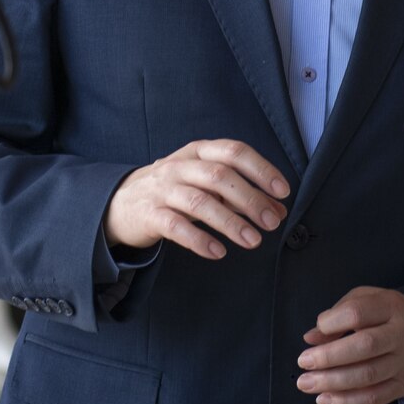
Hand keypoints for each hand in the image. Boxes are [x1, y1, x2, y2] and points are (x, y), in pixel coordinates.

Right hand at [104, 139, 289, 258]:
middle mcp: (179, 166)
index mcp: (197, 151)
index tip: (283, 191)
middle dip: (250, 198)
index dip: (260, 169)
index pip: (232, 151)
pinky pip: (175, 226)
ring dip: (230, 222)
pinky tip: (219, 252)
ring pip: (199, 201)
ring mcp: (162, 189)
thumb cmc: (173, 190)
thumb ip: (240, 195)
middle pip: (219, 176)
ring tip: (253, 241)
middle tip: (273, 222)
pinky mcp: (149, 215)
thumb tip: (279, 209)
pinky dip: (199, 239)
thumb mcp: (205, 185)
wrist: (121, 203)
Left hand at [296, 286, 403, 403]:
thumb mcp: (367, 302)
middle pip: (364, 346)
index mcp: (391, 306)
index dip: (332, 323)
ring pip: (368, 375)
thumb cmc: (388, 318)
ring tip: (307, 383)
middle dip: (329, 357)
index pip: (358, 312)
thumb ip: (338, 313)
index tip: (317, 332)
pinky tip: (326, 399)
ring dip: (333, 382)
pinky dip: (347, 401)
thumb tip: (311, 338)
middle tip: (304, 362)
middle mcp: (401, 333)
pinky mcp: (403, 385)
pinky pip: (374, 398)